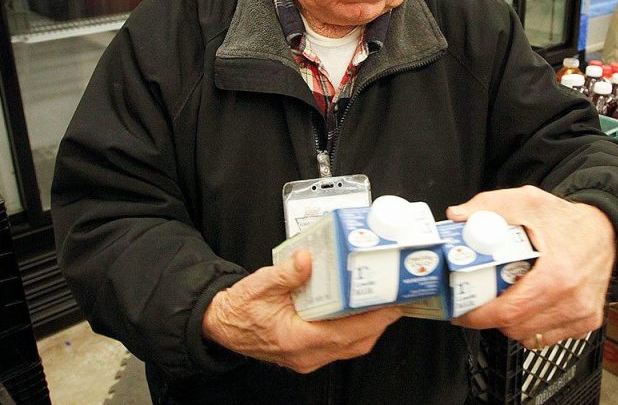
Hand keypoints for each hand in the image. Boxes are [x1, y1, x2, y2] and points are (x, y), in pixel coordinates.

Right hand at [201, 250, 401, 372]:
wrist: (220, 325)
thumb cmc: (239, 309)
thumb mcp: (259, 284)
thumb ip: (286, 272)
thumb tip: (307, 259)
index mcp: (297, 339)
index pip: (347, 333)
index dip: (374, 319)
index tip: (393, 304)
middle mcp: (306, 354)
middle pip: (356, 343)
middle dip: (380, 322)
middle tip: (397, 298)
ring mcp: (307, 357)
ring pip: (350, 347)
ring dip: (370, 327)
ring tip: (383, 303)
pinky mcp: (307, 353)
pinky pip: (340, 346)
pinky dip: (355, 330)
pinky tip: (359, 312)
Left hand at [446, 186, 615, 347]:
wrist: (607, 230)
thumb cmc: (567, 219)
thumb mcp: (527, 202)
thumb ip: (489, 206)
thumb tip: (457, 215)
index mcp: (557, 275)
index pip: (509, 311)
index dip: (479, 316)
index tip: (462, 312)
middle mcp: (573, 300)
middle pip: (515, 327)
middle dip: (490, 317)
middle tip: (479, 300)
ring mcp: (582, 315)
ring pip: (529, 335)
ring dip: (510, 322)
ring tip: (503, 299)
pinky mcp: (587, 322)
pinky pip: (547, 337)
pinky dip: (530, 326)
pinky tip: (527, 305)